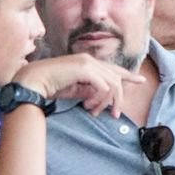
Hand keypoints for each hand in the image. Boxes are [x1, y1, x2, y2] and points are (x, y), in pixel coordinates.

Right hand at [16, 53, 142, 117]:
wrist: (34, 80)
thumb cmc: (51, 85)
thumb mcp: (75, 90)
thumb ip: (89, 91)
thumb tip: (100, 97)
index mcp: (88, 62)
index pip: (113, 68)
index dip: (127, 75)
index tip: (140, 80)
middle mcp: (90, 60)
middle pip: (116, 76)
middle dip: (119, 96)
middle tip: (116, 114)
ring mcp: (88, 63)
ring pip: (112, 83)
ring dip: (106, 101)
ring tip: (96, 112)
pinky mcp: (85, 69)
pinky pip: (103, 86)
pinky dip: (98, 99)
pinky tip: (88, 106)